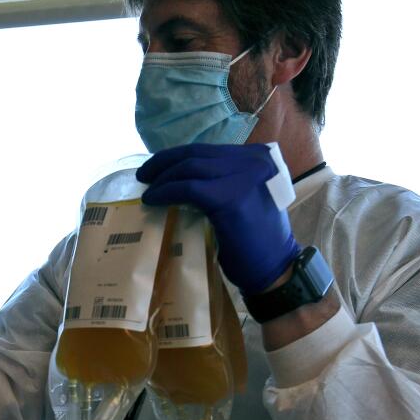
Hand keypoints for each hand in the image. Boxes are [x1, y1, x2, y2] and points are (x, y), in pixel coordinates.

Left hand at [137, 143, 299, 294]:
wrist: (275, 269)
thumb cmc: (257, 241)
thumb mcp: (244, 198)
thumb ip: (222, 182)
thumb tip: (181, 177)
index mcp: (257, 158)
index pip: (207, 150)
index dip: (176, 156)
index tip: (157, 167)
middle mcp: (252, 161)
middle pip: (196, 153)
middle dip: (164, 163)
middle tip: (144, 175)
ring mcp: (243, 176)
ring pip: (189, 167)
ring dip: (162, 178)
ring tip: (147, 189)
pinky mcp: (230, 198)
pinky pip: (188, 188)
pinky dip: (166, 192)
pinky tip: (153, 200)